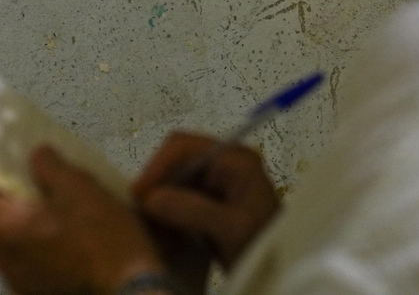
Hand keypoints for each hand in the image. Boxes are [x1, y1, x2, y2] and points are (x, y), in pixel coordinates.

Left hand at [0, 146, 165, 294]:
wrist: (130, 289)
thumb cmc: (100, 235)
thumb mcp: (77, 186)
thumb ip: (47, 165)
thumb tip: (34, 155)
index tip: (13, 150)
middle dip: (17, 191)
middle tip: (45, 175)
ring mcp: (15, 280)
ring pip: (15, 236)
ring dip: (31, 218)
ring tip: (62, 203)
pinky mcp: (34, 292)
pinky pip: (30, 256)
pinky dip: (42, 241)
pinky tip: (69, 233)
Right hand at [133, 132, 279, 271]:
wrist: (279, 272)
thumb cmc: (263, 244)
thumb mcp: (232, 228)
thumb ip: (192, 209)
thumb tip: (149, 198)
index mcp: (233, 158)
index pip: (183, 146)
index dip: (157, 166)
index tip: (139, 194)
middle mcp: (221, 165)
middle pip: (173, 165)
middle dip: (156, 191)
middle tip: (142, 219)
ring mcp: (213, 186)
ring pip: (170, 187)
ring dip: (158, 210)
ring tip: (155, 235)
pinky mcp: (206, 206)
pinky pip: (175, 205)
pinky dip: (166, 222)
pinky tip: (166, 241)